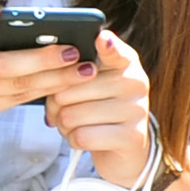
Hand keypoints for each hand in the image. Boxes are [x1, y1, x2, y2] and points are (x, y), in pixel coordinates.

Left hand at [44, 26, 157, 186]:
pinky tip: (81, 138)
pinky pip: (83, 136)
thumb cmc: (99, 111)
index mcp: (126, 62)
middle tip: (61, 110)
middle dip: (56, 104)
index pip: (114, 50)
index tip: (101, 39)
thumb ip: (75, 72)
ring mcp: (137, 109)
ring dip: (63, 124)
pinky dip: (73, 140)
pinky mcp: (132, 137)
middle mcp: (136, 82)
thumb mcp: (91, 85)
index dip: (107, 45)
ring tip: (73, 124)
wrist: (124, 151)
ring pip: (73, 114)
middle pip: (74, 88)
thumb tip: (52, 78)